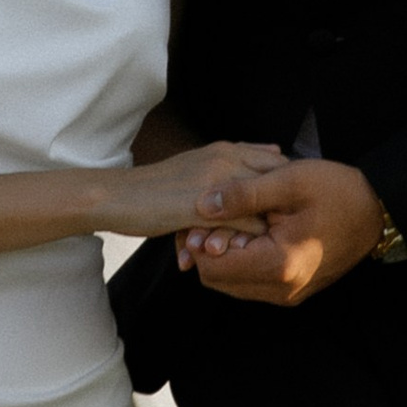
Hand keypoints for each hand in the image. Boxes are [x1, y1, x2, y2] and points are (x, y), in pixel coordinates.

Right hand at [94, 141, 286, 240]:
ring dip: (267, 231)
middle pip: (279, 184)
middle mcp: (226, 160)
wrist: (117, 196)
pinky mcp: (202, 210)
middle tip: (288, 234)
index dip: (289, 190)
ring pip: (263, 208)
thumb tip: (276, 152)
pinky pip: (243, 229)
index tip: (288, 213)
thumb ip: (236, 160)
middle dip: (286, 210)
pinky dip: (248, 244)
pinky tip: (244, 256)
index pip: (279, 163)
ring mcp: (216, 184)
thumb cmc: (159, 186)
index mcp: (227, 149)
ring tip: (267, 250)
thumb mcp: (200, 163)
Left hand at [177, 156, 385, 305]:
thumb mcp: (291, 181)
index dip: (197, 242)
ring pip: (231, 284)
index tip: (202, 215)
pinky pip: (251, 284)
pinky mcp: (293, 292)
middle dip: (206, 250)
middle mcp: (282, 290)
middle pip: (217, 280)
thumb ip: (243, 194)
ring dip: (223, 257)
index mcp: (280, 264)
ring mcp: (288, 295)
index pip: (212, 267)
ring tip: (232, 224)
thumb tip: (202, 204)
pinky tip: (250, 235)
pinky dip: (241, 262)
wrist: (377, 211)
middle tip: (212, 218)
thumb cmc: (338, 191)